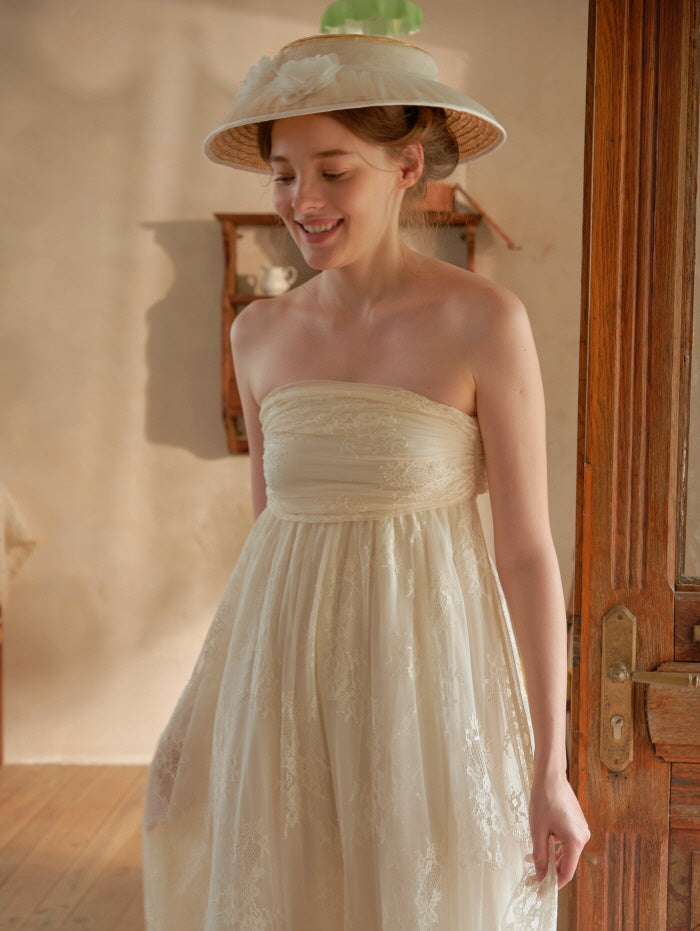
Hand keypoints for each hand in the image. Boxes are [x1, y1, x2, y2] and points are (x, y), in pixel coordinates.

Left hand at [529, 772, 589, 888]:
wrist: (551, 777)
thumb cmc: (544, 801)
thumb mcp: (538, 831)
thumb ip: (540, 856)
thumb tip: (540, 876)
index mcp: (575, 840)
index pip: (568, 871)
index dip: (555, 882)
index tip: (542, 888)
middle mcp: (583, 836)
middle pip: (568, 862)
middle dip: (551, 869)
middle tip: (533, 874)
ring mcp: (582, 829)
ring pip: (567, 851)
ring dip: (552, 857)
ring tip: (533, 858)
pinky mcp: (577, 823)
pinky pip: (568, 841)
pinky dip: (556, 845)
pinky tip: (543, 844)